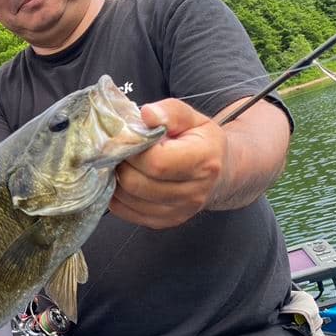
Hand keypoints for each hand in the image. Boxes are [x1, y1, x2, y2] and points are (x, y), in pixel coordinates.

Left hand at [110, 98, 227, 228]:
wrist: (219, 174)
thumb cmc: (201, 142)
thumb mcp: (192, 118)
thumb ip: (170, 112)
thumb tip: (147, 114)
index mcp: (204, 162)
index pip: (156, 162)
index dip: (133, 149)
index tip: (126, 137)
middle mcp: (194, 192)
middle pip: (137, 183)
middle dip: (120, 164)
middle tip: (119, 151)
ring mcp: (179, 212)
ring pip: (128, 199)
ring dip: (116, 180)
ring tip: (122, 164)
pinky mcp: (164, 222)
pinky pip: (126, 213)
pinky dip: (117, 196)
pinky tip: (123, 180)